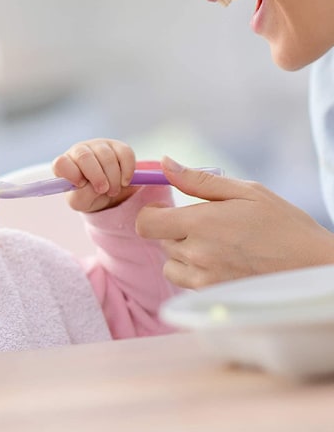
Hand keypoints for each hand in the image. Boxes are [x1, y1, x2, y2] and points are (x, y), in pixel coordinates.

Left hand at [52, 138, 138, 212]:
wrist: (106, 191)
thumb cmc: (87, 194)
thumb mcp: (80, 202)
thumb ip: (81, 196)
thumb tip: (93, 187)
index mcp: (64, 165)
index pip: (61, 163)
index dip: (71, 173)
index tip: (81, 184)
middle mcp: (79, 151)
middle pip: (85, 157)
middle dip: (97, 177)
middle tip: (104, 190)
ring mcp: (98, 145)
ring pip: (106, 156)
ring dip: (113, 178)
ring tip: (113, 190)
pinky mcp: (117, 146)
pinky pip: (125, 153)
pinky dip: (127, 170)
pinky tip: (124, 181)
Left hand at [136, 156, 333, 288]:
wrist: (314, 268)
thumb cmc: (283, 224)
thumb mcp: (246, 191)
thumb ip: (198, 180)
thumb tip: (164, 163)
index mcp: (201, 223)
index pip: (146, 223)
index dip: (151, 213)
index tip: (166, 209)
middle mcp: (197, 254)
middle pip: (159, 241)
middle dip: (173, 229)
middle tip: (203, 224)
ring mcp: (204, 279)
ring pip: (170, 264)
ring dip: (181, 253)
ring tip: (212, 245)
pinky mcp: (213, 297)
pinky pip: (187, 282)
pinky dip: (194, 272)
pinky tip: (220, 262)